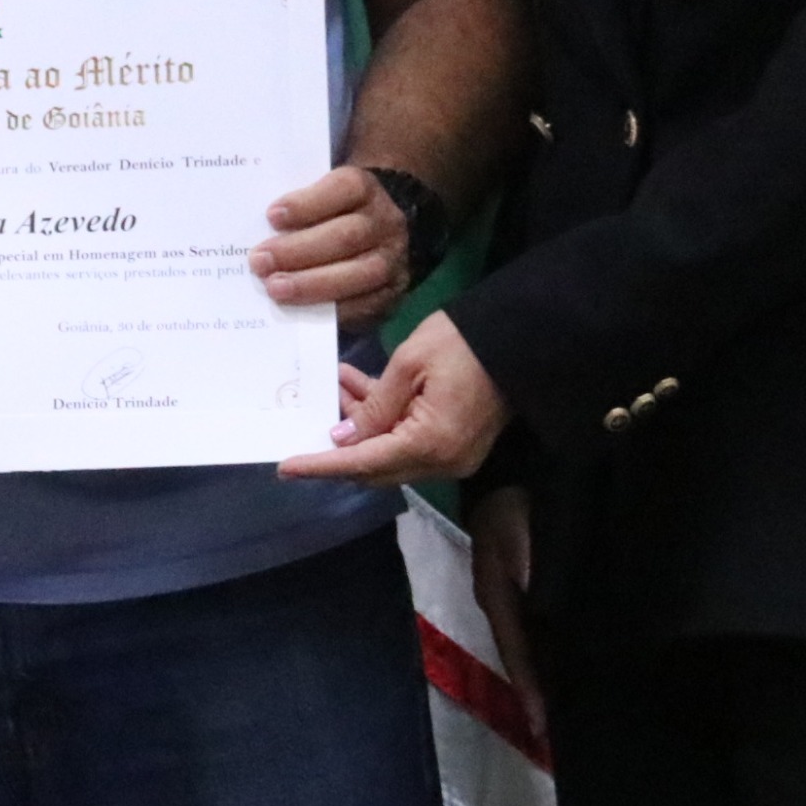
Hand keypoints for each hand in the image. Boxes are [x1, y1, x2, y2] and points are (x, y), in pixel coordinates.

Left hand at [251, 165, 413, 324]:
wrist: (380, 237)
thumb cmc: (333, 214)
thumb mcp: (321, 198)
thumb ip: (297, 208)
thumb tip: (254, 228)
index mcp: (364, 189)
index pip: (342, 189)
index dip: (307, 203)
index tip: (271, 216)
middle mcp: (384, 223)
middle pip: (345, 236)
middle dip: (298, 251)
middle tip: (259, 262)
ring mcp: (392, 260)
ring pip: (358, 273)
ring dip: (311, 283)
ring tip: (274, 288)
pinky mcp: (392, 294)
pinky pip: (364, 305)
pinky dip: (330, 309)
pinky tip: (300, 311)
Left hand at [278, 310, 507, 484]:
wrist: (519, 337)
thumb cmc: (462, 342)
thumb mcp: (408, 365)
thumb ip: (374, 407)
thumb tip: (345, 440)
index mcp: (430, 444)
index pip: (364, 463)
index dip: (322, 466)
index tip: (286, 468)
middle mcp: (442, 461)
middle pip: (376, 467)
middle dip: (339, 444)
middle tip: (311, 414)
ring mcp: (452, 456)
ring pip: (389, 452)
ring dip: (360, 425)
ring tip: (337, 381)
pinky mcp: (457, 444)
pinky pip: (408, 441)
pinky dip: (383, 419)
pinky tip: (360, 384)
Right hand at [467, 488, 544, 747]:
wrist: (513, 466)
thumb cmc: (516, 504)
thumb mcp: (517, 542)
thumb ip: (531, 580)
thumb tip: (540, 622)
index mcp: (496, 596)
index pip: (515, 654)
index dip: (531, 691)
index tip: (543, 729)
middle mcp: (503, 600)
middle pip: (521, 656)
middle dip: (537, 690)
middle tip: (554, 730)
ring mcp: (514, 591)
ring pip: (531, 643)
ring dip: (545, 671)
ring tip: (564, 705)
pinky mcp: (528, 581)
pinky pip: (538, 625)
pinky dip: (551, 648)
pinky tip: (567, 660)